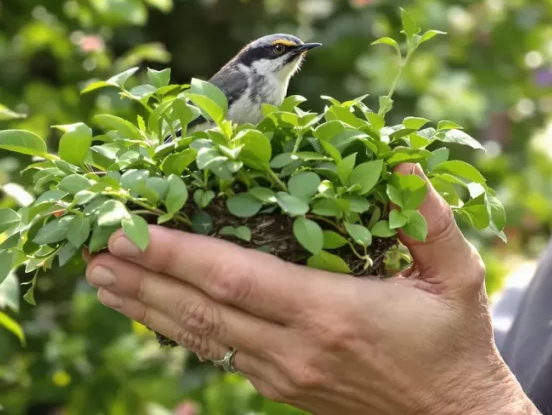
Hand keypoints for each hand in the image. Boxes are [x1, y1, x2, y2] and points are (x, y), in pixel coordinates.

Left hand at [83, 163, 537, 414]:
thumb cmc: (455, 344)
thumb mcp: (459, 276)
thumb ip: (430, 218)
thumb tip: (401, 162)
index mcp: (329, 314)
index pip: (234, 279)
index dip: (176, 254)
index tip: (130, 230)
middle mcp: (293, 350)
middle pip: (199, 310)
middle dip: (142, 278)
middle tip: (93, 249)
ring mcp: (282, 376)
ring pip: (199, 338)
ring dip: (146, 307)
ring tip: (102, 280)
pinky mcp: (281, 389)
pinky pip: (218, 354)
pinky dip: (178, 328)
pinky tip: (154, 311)